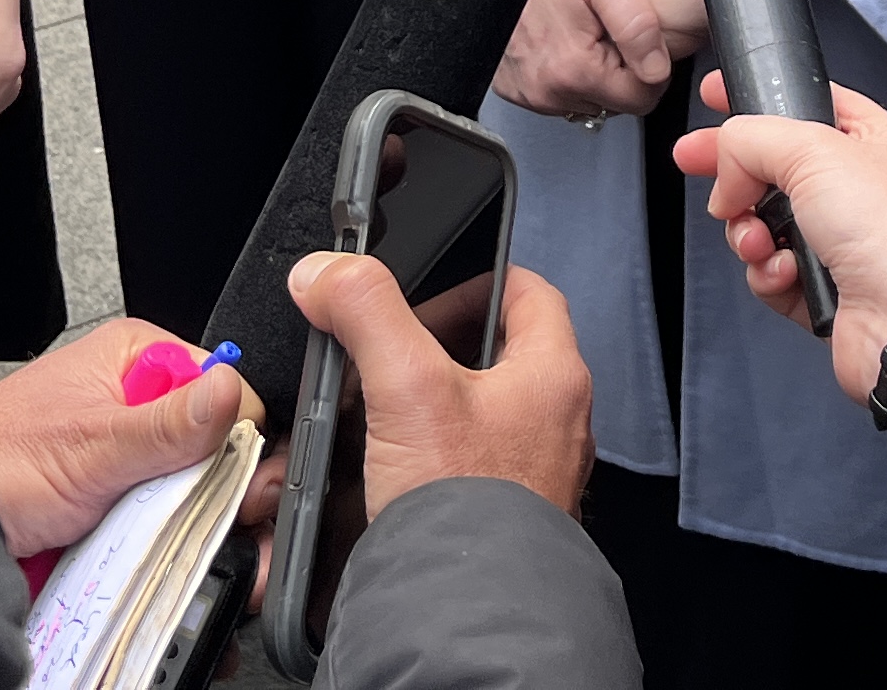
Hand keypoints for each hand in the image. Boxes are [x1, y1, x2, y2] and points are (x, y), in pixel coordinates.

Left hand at [0, 318, 257, 557]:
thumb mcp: (93, 443)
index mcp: (139, 357)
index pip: (228, 393)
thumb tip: (233, 392)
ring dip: (191, 519)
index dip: (239, 444)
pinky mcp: (120, 493)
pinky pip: (164, 514)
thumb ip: (168, 423)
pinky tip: (155, 548)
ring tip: (173, 539)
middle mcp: (140, 398)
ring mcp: (131, 449)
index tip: (239, 489)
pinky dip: (164, 536)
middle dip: (219, 489)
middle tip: (212, 522)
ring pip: (194, 486)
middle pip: (215, 444)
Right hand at [290, 252, 594, 518]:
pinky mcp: (509, 516)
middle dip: (433, 350)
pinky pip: (471, 466)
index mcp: (554, 376)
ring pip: (479, 414)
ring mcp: (536, 474)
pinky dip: (431, 457)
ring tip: (379, 415)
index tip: (423, 296)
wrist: (473, 612)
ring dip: (427, 406)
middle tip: (387, 359)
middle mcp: (557, 423)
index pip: (528, 292)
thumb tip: (328, 273)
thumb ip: (367, 314)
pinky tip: (392, 473)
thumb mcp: (406, 387)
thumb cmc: (469, 507)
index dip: (472, 282)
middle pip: (497, 354)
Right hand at [492, 0, 678, 121]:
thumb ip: (638, 27)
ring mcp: (524, 90)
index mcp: (572, 70)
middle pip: (611, 102)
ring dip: (591, 71)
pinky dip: (563, 71)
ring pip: (584, 100)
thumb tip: (657, 70)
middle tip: (604, 26)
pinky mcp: (510, 86)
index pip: (640, 100)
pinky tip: (560, 37)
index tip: (636, 39)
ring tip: (581, 27)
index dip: (649, 67)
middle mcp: (544, 90)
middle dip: (619, 69)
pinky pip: (554, 93)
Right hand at [677, 79, 886, 496]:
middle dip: (733, 168)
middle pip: (777, 165)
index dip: (760, 98)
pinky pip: (775, 273)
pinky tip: (783, 274)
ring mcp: (845, 244)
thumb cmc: (886, 225)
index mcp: (874, 140)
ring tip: (756, 239)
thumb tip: (727, 175)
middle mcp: (861, 190)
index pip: (807, 104)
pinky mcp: (828, 293)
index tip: (713, 96)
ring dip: (749, 230)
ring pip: (767, 223)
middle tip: (689, 160)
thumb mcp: (813, 149)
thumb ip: (753, 139)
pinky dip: (769, 274)